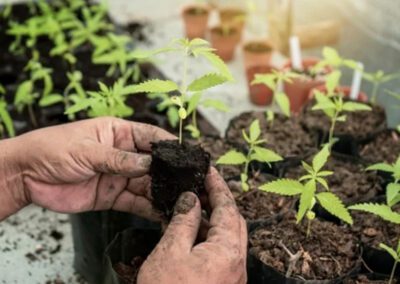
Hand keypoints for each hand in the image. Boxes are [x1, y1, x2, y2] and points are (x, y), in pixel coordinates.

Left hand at [0, 117, 173, 219]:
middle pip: (154, 164)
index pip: (151, 137)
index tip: (188, 155)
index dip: (170, 146)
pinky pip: (135, 202)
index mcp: (119, 133)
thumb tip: (149, 165)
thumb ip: (118, 160)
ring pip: (147, 185)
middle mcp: (123, 154)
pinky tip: (163, 212)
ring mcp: (119, 176)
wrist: (26, 176)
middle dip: (171, 173)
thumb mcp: (87, 150)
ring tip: (181, 200)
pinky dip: (149, 208)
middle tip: (190, 182)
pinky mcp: (112, 196)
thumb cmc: (53, 149)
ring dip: (163, 192)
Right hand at [138, 168, 246, 283]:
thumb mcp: (170, 251)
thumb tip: (191, 199)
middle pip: (232, 222)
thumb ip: (184, 221)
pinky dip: (206, 240)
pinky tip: (188, 234)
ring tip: (189, 208)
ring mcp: (232, 276)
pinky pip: (219, 254)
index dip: (218, 187)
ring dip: (210, 222)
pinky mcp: (223, 283)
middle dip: (217, 202)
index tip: (209, 171)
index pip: (228, 208)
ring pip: (226, 238)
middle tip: (201, 186)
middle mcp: (236, 264)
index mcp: (228, 252)